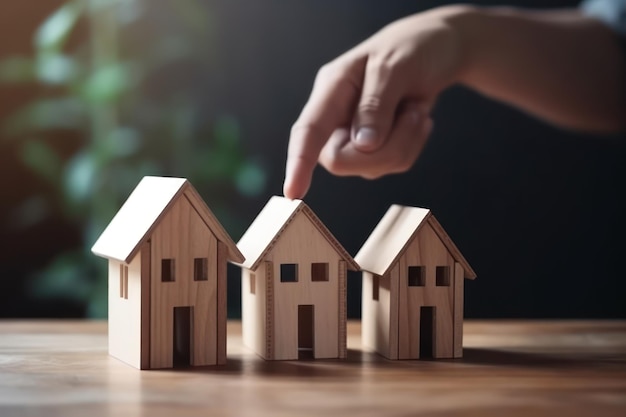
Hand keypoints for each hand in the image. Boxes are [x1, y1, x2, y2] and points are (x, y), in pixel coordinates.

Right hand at [283, 5, 472, 198]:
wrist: (439, 49)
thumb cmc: (412, 48)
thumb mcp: (396, 66)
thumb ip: (376, 105)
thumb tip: (363, 146)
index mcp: (331, 88)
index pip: (308, 131)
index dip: (299, 163)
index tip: (293, 192)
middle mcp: (336, 116)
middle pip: (342, 160)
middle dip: (386, 147)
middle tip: (415, 113)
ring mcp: (355, 136)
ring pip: (373, 166)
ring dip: (406, 140)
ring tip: (417, 108)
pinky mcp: (376, 149)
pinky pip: (394, 164)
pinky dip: (414, 143)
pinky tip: (418, 117)